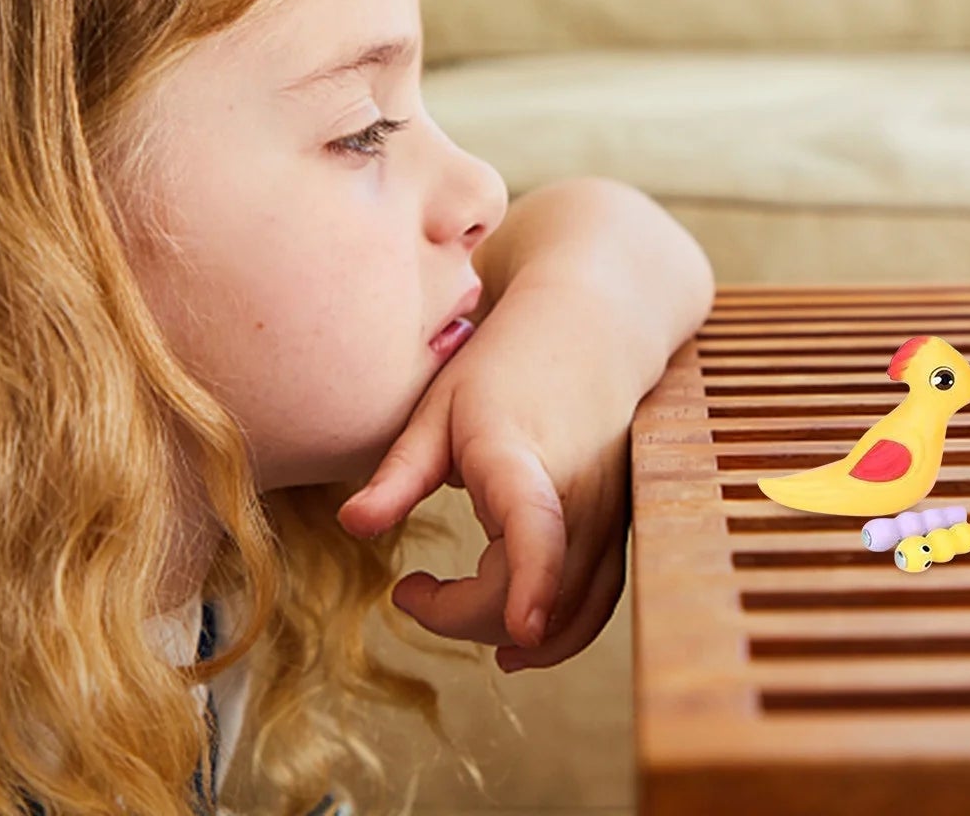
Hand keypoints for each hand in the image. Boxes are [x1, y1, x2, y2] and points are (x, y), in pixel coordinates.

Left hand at [338, 307, 633, 672]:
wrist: (593, 332)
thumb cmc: (507, 366)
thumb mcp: (440, 408)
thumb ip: (400, 473)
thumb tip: (350, 526)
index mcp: (522, 458)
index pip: (536, 525)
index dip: (534, 579)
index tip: (522, 629)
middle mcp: (578, 494)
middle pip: (531, 594)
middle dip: (462, 616)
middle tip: (411, 590)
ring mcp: (607, 515)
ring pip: (570, 612)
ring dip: (510, 634)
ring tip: (451, 614)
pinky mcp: (619, 528)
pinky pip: (597, 600)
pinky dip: (561, 633)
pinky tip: (521, 636)